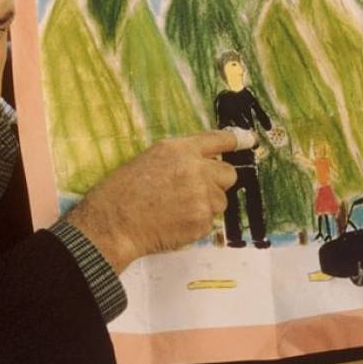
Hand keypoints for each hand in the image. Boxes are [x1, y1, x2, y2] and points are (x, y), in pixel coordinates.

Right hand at [65, 130, 238, 271]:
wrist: (113, 224)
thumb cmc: (122, 193)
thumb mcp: (149, 159)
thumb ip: (180, 158)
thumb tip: (205, 164)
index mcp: (179, 149)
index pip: (218, 139)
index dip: (236, 140)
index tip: (249, 140)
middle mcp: (195, 169)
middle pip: (229, 174)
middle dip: (218, 183)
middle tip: (195, 192)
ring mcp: (201, 196)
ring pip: (221, 201)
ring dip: (206, 206)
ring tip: (177, 209)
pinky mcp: (201, 221)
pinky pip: (209, 221)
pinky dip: (196, 224)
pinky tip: (173, 223)